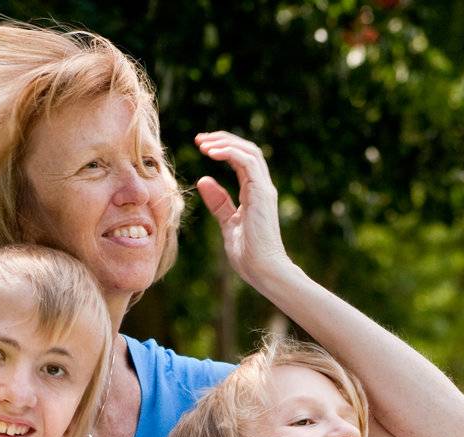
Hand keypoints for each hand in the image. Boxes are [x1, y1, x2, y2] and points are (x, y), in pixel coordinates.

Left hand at [194, 131, 293, 289]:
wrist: (263, 270)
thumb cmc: (248, 254)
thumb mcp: (227, 223)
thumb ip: (219, 202)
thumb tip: (203, 180)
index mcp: (255, 192)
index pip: (242, 160)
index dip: (223, 148)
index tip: (201, 146)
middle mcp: (262, 187)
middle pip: (247, 150)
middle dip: (222, 140)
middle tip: (199, 140)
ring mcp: (264, 189)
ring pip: (249, 152)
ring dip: (224, 143)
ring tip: (203, 144)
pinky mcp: (261, 193)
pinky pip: (247, 162)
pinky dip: (229, 153)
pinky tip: (212, 153)